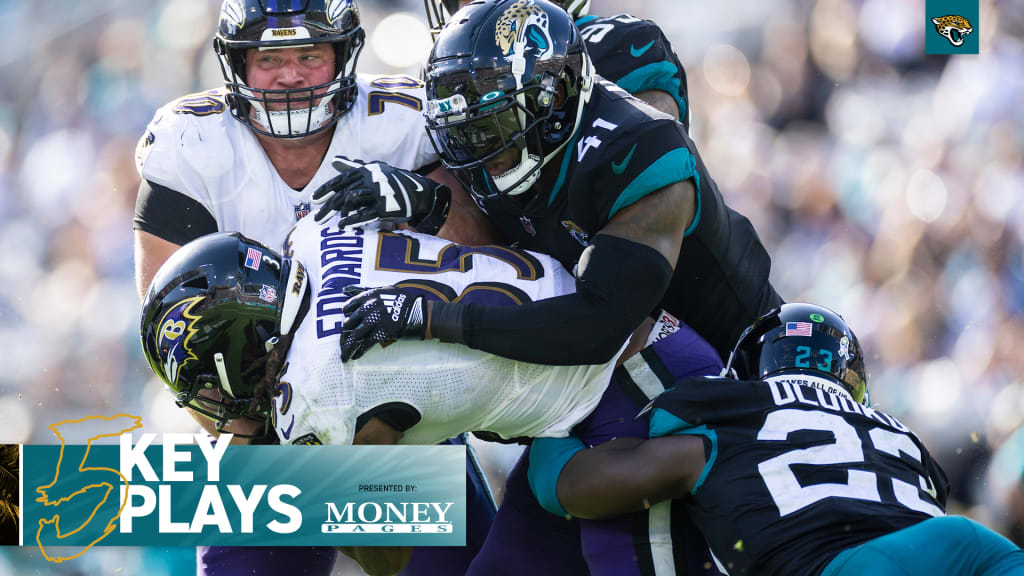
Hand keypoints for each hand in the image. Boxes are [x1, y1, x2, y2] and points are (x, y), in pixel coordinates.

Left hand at [311, 157, 450, 233]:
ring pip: (351, 201)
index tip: (313, 200)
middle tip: (316, 219)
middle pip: (343, 193)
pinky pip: (365, 213)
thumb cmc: (392, 182)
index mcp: (365, 171)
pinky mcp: (385, 206)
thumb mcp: (373, 171)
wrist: (417, 194)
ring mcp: (378, 192)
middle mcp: (370, 179)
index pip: (340, 180)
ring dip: (338, 213)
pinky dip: (353, 220)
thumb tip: (334, 161)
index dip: (325, 190)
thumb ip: (352, 168)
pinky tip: (344, 225)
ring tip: (331, 223)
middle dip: (328, 206)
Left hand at [339, 285, 426, 360]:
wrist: (419, 313)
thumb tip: (344, 289)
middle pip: (349, 323)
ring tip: (343, 357)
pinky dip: (359, 351)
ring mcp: (374, 320)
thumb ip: (364, 290)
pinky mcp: (381, 332)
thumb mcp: (384, 290)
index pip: (349, 307)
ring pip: (354, 336)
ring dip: (347, 348)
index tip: (347, 323)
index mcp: (369, 296)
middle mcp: (369, 307)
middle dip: (344, 335)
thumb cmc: (403, 300)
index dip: (347, 316)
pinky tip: (355, 357)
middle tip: (343, 343)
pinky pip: (366, 343)